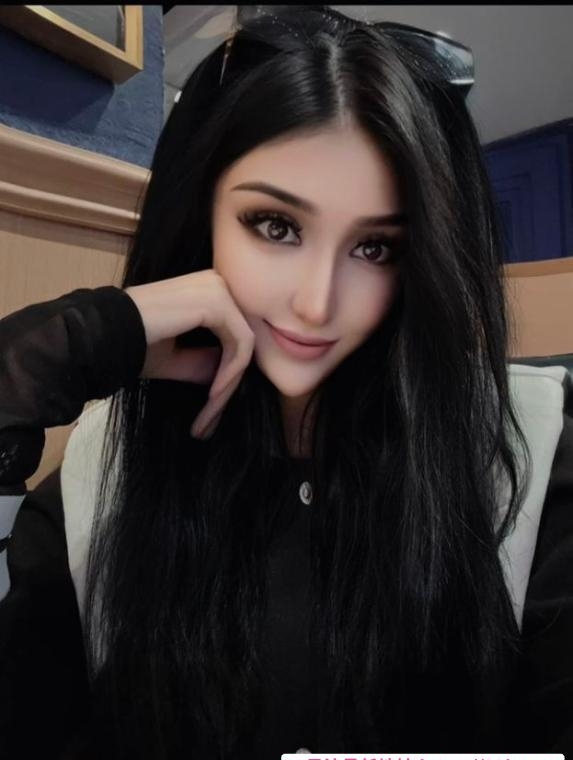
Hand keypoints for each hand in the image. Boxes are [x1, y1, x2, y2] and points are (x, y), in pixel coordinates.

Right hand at [124, 270, 254, 438]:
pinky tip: (212, 397)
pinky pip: (241, 345)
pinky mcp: (219, 301)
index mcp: (206, 289)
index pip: (232, 334)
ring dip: (228, 384)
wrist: (104, 335)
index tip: (211, 408)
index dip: (226, 374)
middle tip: (211, 419)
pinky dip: (229, 375)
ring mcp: (219, 288)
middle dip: (229, 383)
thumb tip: (232, 375)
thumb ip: (205, 361)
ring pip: (245, 345)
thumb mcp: (177, 358)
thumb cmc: (133, 344)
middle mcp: (216, 282)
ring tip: (209, 413)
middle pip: (241, 340)